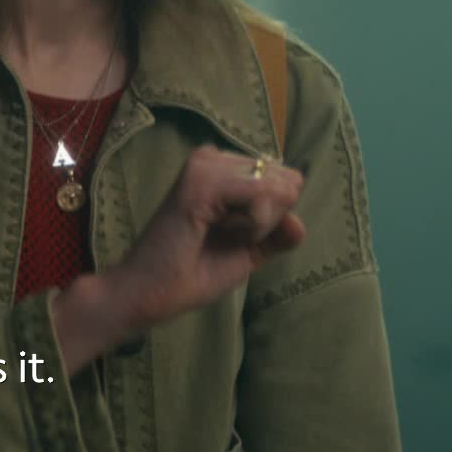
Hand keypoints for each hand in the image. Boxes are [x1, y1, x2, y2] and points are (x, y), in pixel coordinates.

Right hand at [52, 145, 305, 372]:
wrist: (153, 294)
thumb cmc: (192, 273)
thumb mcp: (248, 252)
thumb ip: (277, 235)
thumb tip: (298, 221)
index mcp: (222, 168)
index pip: (286, 179)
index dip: (273, 216)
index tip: (231, 234)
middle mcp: (212, 158)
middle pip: (287, 182)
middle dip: (268, 219)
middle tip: (222, 236)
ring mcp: (205, 166)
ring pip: (276, 188)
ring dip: (259, 224)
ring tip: (216, 234)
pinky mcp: (201, 181)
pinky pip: (261, 195)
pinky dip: (252, 224)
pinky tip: (216, 231)